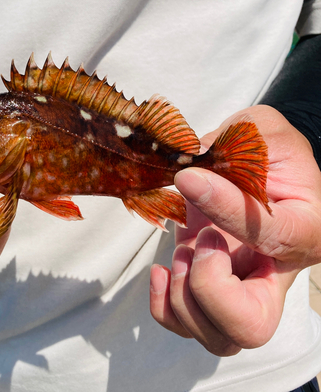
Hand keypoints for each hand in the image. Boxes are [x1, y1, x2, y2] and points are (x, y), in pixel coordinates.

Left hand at [149, 105, 320, 355]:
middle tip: (199, 244)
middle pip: (251, 326)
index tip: (191, 178)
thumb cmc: (269, 150)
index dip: (226, 209)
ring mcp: (241, 285)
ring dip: (183, 296)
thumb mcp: (262, 129)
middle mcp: (276, 270)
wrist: (264, 168)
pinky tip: (163, 270)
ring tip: (182, 252)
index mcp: (304, 228)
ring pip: (217, 337)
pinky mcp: (210, 286)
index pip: (272, 236)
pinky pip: (187, 324)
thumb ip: (233, 146)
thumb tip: (189, 171)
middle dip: (208, 288)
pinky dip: (165, 307)